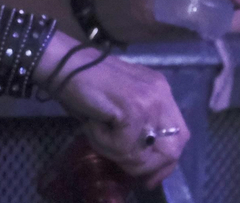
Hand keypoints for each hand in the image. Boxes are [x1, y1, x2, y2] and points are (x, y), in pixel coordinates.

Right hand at [52, 54, 187, 187]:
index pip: (179, 136)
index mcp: (159, 91)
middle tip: (128, 170)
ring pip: (144, 153)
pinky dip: (102, 142)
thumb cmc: (83, 83)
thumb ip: (136, 126)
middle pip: (171, 148)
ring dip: (116, 152)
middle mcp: (160, 94)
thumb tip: (142, 163)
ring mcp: (149, 100)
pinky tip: (91, 123)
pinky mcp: (133, 108)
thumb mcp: (119, 105)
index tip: (148, 177)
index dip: (165, 162)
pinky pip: (123, 147)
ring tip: (97, 131)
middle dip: (147, 166)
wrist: (60, 62)